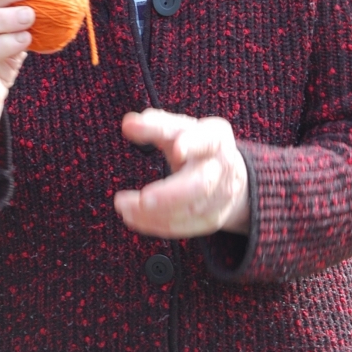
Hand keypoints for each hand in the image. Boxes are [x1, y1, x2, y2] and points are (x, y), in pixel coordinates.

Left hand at [114, 109, 249, 238]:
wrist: (228, 174)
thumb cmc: (196, 145)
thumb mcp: (180, 129)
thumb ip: (154, 125)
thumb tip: (128, 123)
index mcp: (215, 138)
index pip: (206, 140)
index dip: (193, 144)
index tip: (177, 149)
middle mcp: (221, 169)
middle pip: (200, 185)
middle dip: (169, 194)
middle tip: (142, 198)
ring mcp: (219, 197)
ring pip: (187, 211)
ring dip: (152, 213)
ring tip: (123, 206)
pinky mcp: (211, 219)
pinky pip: (182, 227)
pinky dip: (154, 224)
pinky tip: (133, 217)